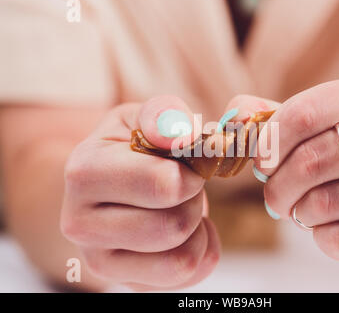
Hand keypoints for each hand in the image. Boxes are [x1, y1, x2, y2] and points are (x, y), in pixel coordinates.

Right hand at [61, 96, 219, 290]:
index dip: (192, 173)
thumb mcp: (144, 118)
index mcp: (85, 172)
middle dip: (192, 201)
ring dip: (196, 228)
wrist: (111, 183)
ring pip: (181, 259)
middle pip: (174, 226)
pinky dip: (200, 250)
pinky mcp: (124, 281)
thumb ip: (164, 115)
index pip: (164, 185)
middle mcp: (80, 224)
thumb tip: (180, 133)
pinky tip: (184, 231)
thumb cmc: (133, 148)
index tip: (187, 164)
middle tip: (181, 186)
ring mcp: (99, 260)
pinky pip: (186, 276)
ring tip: (179, 207)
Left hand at [252, 72, 338, 277]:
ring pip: (326, 202)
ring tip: (310, 210)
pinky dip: (323, 240)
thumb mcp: (319, 130)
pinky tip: (335, 230)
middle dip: (278, 186)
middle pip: (312, 160)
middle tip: (276, 198)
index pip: (305, 112)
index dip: (269, 144)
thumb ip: (275, 117)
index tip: (261, 164)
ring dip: (302, 213)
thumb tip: (236, 114)